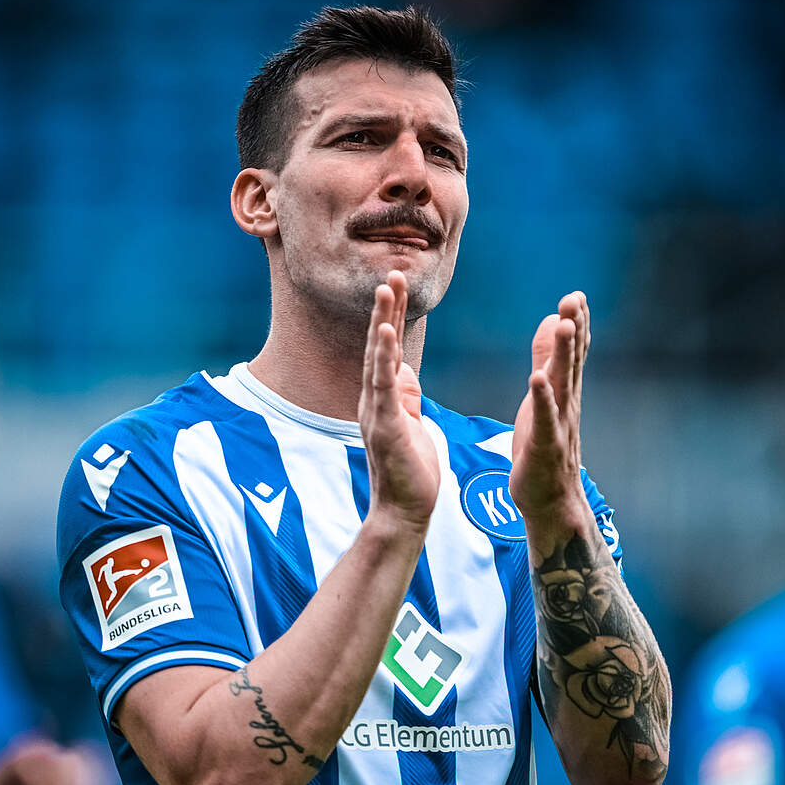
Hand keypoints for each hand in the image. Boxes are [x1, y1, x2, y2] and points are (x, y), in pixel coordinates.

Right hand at [357, 271, 439, 530]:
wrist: (403, 511)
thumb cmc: (410, 472)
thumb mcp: (411, 424)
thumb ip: (406, 397)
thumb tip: (404, 371)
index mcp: (383, 399)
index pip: (386, 351)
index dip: (391, 318)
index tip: (397, 287)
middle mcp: (374, 400)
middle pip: (378, 346)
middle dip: (385, 309)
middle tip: (391, 273)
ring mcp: (376, 412)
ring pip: (376, 359)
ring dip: (381, 322)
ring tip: (386, 289)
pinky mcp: (383, 426)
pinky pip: (381, 386)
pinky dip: (381, 357)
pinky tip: (384, 332)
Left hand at [511, 292, 591, 521]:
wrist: (552, 500)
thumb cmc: (545, 447)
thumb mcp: (544, 396)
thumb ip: (548, 358)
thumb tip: (552, 320)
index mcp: (565, 393)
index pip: (574, 353)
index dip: (576, 324)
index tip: (577, 295)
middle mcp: (567, 405)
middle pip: (573, 362)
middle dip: (575, 329)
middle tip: (575, 299)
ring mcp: (559, 425)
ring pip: (563, 385)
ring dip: (565, 355)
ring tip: (565, 325)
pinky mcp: (545, 446)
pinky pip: (545, 420)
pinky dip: (543, 399)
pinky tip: (537, 379)